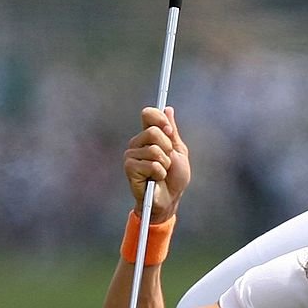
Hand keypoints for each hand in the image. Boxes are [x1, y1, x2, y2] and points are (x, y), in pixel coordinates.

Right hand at [123, 106, 190, 222]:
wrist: (170, 198)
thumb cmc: (175, 177)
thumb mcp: (178, 151)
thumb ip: (172, 131)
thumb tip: (168, 109)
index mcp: (149, 136)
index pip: (147, 114)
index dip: (159, 119)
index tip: (170, 132)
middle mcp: (138, 143)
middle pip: (153, 131)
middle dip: (167, 148)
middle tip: (167, 160)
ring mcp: (131, 155)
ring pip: (154, 150)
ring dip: (164, 164)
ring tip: (162, 172)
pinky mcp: (129, 168)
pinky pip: (151, 164)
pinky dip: (159, 173)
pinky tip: (155, 179)